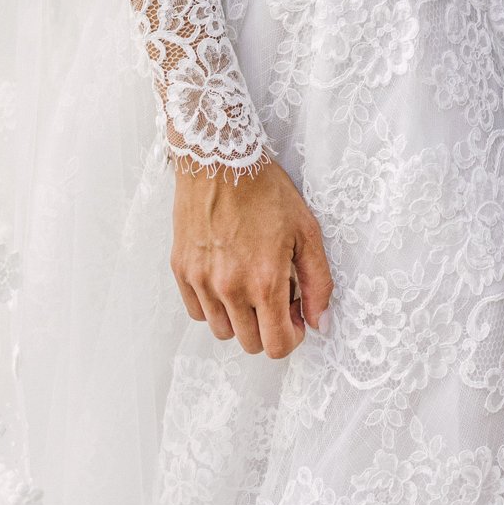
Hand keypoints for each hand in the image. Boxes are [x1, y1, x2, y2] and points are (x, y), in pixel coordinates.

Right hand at [171, 157, 332, 358]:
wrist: (220, 159)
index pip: (277, 345)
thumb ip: (318, 281)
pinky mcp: (182, 272)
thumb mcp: (306, 231)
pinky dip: (214, 305)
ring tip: (250, 283)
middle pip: (250, 343)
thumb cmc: (266, 190)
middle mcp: (230, 288)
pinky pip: (198, 312)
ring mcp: (201, 282)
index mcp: (264, 280)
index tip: (296, 316)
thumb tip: (321, 323)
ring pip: (223, 331)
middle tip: (277, 293)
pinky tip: (227, 276)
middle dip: (269, 326)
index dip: (292, 337)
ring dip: (241, 318)